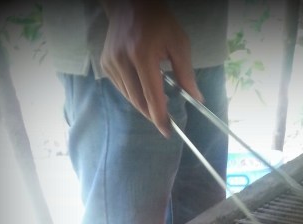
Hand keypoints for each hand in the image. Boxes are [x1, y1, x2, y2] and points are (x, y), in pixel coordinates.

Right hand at [99, 0, 202, 136]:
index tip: (168, 132)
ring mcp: (111, 63)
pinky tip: (143, 88)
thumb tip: (197, 99)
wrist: (130, 4)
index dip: (160, 117)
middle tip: (165, 121)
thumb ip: (186, 73)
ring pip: (129, 97)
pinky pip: (121, 88)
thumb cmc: (159, 22)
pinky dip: (134, 94)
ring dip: (143, 104)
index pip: (151, 95)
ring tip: (157, 102)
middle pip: (138, 101)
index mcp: (142, 55)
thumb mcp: (179, 43)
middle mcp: (123, 61)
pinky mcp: (106, 64)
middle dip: (152, 114)